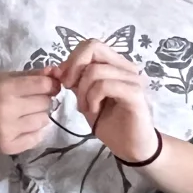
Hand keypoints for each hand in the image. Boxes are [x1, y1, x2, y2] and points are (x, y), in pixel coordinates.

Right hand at [0, 70, 60, 155]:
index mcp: (4, 88)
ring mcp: (8, 130)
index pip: (42, 85)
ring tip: (25, 114)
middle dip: (43, 100)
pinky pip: (36, 138)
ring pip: (43, 120)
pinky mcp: (9, 147)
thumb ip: (29, 75)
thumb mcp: (1, 79)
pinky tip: (23, 127)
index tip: (49, 87)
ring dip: (39, 116)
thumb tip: (54, 71)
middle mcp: (7, 109)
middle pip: (45, 103)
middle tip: (31, 101)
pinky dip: (34, 132)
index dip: (51, 85)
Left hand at [60, 40, 158, 163]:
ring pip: (96, 70)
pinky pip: (105, 85)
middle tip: (70, 89)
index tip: (64, 81)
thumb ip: (75, 81)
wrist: (130, 147)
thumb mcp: (85, 98)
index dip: (72, 60)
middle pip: (93, 47)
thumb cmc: (110, 123)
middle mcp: (126, 67)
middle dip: (74, 68)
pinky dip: (93, 98)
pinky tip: (94, 110)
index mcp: (116, 65)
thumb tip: (57, 69)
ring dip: (82, 91)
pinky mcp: (135, 94)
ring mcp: (133, 79)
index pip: (91, 45)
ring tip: (85, 107)